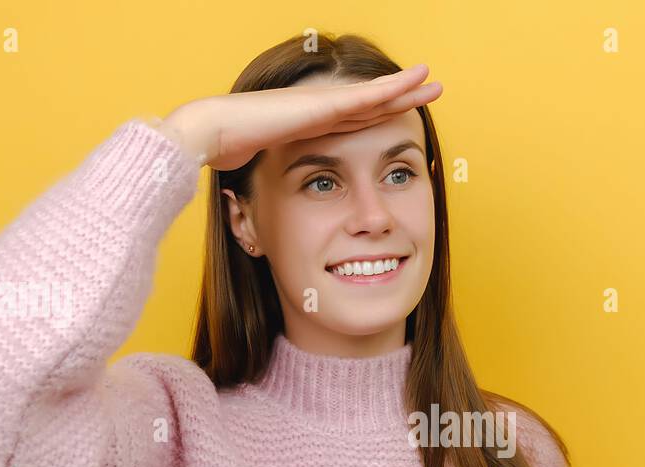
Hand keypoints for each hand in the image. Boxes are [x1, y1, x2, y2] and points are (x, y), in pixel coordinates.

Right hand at [152, 64, 441, 170]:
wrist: (213, 133)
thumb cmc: (228, 155)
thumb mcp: (265, 174)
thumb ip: (278, 182)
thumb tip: (275, 211)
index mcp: (310, 127)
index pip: (353, 121)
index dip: (378, 115)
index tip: (400, 115)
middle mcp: (320, 111)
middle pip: (371, 104)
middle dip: (401, 97)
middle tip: (429, 90)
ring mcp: (322, 104)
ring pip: (375, 95)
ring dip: (405, 87)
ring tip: (431, 78)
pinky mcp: (323, 104)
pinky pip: (367, 96)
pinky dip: (393, 88)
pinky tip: (415, 80)